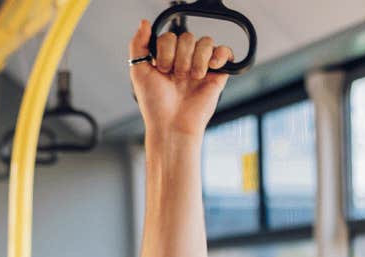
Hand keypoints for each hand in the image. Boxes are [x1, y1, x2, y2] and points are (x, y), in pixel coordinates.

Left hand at [129, 19, 233, 140]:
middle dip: (180, 58)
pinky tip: (210, 68)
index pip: (171, 36)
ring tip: (192, 78)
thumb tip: (144, 23)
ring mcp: (201, 66)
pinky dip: (220, 55)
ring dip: (196, 60)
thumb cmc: (155, 104)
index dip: (166, 50)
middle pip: (188, 37)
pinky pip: (225, 51)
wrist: (172, 124)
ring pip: (206, 42)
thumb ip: (139, 45)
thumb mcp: (139, 71)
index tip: (162, 69)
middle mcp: (184, 60)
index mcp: (167, 57)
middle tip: (177, 77)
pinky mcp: (217, 74)